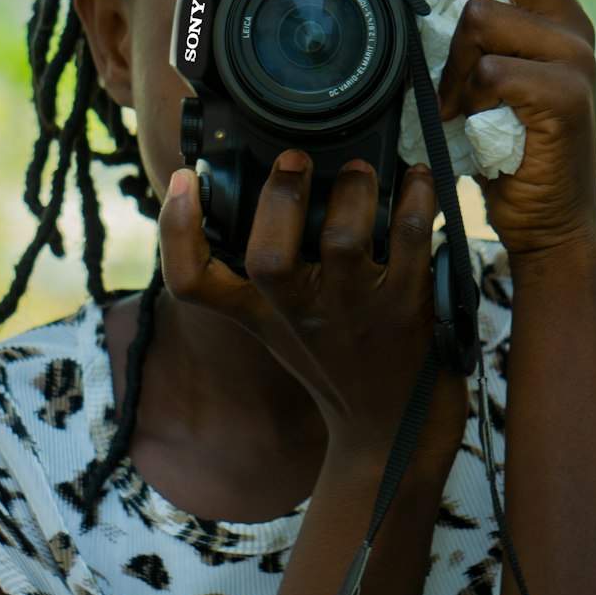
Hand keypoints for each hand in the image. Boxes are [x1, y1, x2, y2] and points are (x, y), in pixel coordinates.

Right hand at [158, 154, 466, 475]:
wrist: (391, 435)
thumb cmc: (339, 370)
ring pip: (342, 241)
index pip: (193, 283)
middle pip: (267, 256)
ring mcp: (353, 314)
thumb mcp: (284, 331)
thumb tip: (279, 191)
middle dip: (280, 195)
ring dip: (353, 191)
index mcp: (258, 316)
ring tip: (361, 169)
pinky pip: (409, 243)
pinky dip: (416, 202)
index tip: (182, 180)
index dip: (176, 230)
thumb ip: (269, 280)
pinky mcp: (405, 312)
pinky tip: (419, 180)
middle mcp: (298, 315)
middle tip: (295, 159)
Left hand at [372, 0, 595, 270]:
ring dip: (445, 62)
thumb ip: (453, 34)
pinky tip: (465, 126)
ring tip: (448, 107)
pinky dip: (463, 99)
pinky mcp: (568, 95)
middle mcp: (570, 23)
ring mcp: (574, 57)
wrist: (546, 225)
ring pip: (482, 16)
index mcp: (549, 10)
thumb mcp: (472, 81)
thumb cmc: (502, 153)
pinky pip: (489, 71)